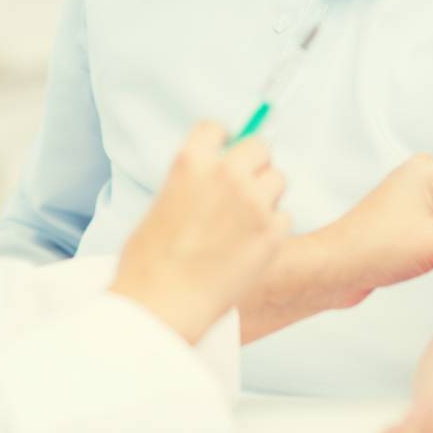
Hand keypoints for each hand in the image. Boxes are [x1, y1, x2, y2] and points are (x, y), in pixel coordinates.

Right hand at [111, 122, 288, 344]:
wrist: (161, 306)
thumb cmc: (148, 263)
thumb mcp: (162, 205)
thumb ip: (191, 184)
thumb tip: (211, 180)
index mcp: (191, 162)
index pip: (217, 127)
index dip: (221, 140)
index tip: (224, 151)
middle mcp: (227, 175)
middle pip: (259, 146)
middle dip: (253, 162)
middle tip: (244, 185)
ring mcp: (254, 204)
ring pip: (278, 180)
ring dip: (267, 194)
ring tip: (246, 221)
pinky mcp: (273, 235)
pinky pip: (285, 217)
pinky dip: (272, 228)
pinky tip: (251, 246)